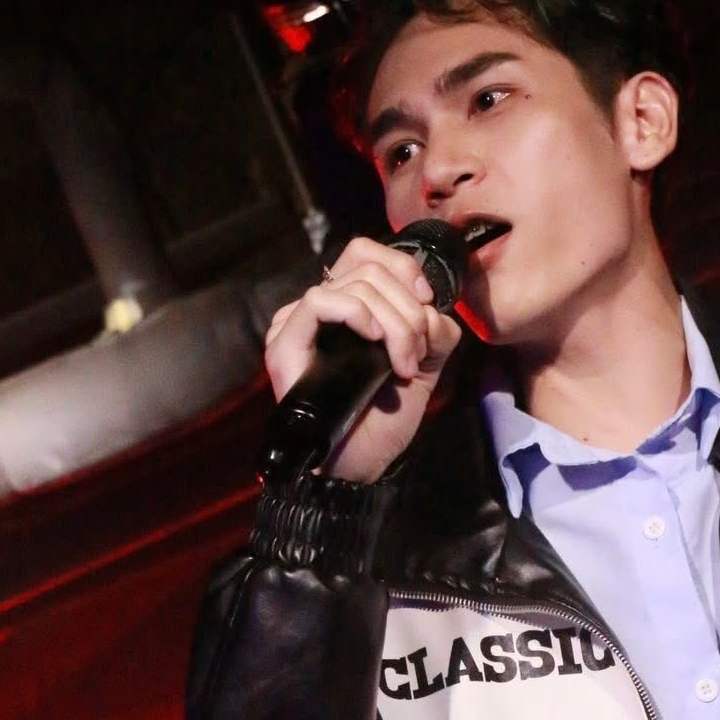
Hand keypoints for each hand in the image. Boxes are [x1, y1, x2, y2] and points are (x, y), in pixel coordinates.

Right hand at [264, 237, 462, 484]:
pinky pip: (319, 301)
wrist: (360, 466)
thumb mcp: (425, 364)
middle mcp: (319, 310)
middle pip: (369, 268)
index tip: (429, 303)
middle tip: (417, 354)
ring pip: (354, 286)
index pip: (367, 253)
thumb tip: (432, 308)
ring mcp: (298, 324)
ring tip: (404, 364)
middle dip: (408, 309)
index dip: (404, 268)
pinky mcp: (285, 343)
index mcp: (347, 307)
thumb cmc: (384, 418)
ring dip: (395, 322)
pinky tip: (375, 342)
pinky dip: (357, 313)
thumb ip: (434, 329)